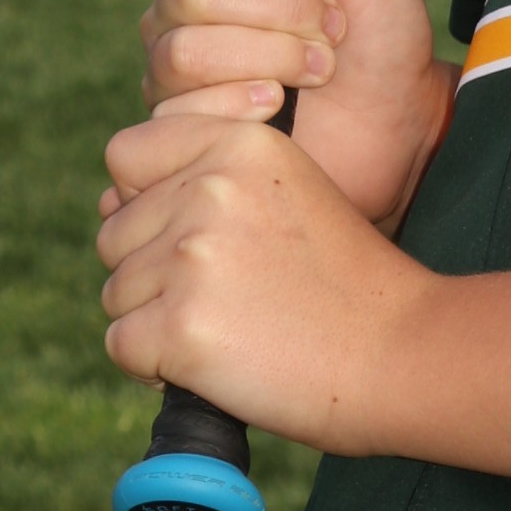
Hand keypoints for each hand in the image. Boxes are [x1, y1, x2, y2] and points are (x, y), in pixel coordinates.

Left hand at [98, 105, 449, 454]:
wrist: (402, 354)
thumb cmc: (347, 283)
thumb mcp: (289, 192)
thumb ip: (209, 181)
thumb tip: (109, 202)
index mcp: (239, 143)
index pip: (127, 155)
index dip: (147, 202)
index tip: (197, 236)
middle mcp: (208, 188)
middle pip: (115, 233)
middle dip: (154, 272)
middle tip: (232, 298)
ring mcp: (192, 256)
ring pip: (117, 292)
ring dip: (157, 320)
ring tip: (235, 329)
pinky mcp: (180, 325)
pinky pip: (121, 345)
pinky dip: (156, 367)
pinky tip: (219, 363)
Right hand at [137, 0, 451, 230]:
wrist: (398, 116)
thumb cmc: (377, 26)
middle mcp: (179, 3)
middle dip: (284, 10)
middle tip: (332, 29)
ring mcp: (170, 66)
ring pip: (187, 52)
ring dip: (274, 58)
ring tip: (319, 67)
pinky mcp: (178, 126)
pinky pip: (185, 110)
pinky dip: (248, 105)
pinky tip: (281, 108)